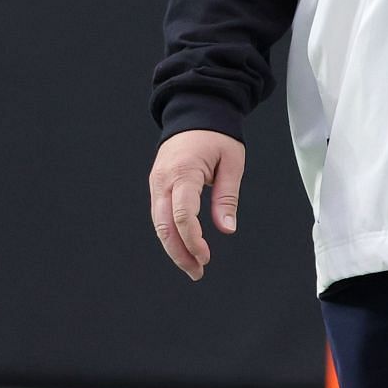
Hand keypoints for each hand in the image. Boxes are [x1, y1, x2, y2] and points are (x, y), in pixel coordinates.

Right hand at [148, 130, 245, 280]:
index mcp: (183, 173)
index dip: (193, 240)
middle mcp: (162, 181)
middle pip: (164, 226)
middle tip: (197, 272)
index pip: (182, 215)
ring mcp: (156, 184)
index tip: (205, 257)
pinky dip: (170, 233)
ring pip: (158, 225)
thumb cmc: (216, 136)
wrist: (194, 114)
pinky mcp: (157, 186)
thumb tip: (227, 228)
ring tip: (192, 266)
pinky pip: (160, 215)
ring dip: (173, 247)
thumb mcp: (232, 162)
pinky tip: (183, 247)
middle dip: (179, 253)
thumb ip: (227, 197)